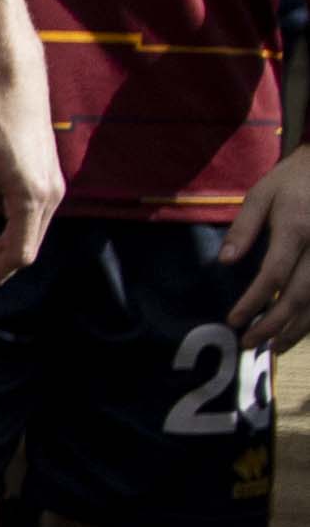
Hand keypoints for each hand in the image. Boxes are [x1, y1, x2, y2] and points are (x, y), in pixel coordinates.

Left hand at [224, 160, 309, 354]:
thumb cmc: (294, 179)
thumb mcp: (262, 194)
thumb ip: (243, 228)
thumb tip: (225, 262)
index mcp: (296, 227)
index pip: (273, 273)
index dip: (254, 301)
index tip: (233, 320)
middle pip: (299, 294)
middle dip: (275, 323)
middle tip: (250, 342)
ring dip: (298, 327)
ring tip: (275, 347)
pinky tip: (300, 330)